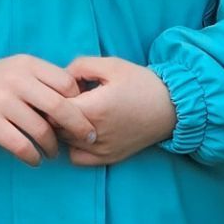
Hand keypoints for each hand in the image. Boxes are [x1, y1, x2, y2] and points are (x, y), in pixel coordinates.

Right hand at [0, 55, 95, 165]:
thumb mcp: (19, 68)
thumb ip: (45, 80)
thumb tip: (80, 101)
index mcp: (27, 64)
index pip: (66, 83)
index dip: (80, 101)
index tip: (85, 115)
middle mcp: (16, 80)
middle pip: (59, 107)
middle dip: (79, 126)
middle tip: (89, 138)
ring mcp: (1, 101)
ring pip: (41, 130)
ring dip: (53, 146)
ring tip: (54, 152)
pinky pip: (20, 145)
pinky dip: (33, 156)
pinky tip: (35, 159)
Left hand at [61, 55, 176, 165]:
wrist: (171, 107)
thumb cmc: (141, 83)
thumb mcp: (111, 65)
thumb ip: (80, 66)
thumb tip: (60, 76)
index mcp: (94, 108)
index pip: (54, 108)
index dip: (52, 96)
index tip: (58, 88)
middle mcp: (95, 134)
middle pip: (56, 127)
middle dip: (55, 112)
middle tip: (65, 99)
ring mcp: (102, 150)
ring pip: (65, 142)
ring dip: (63, 128)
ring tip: (75, 113)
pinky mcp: (109, 158)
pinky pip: (77, 158)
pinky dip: (73, 146)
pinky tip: (81, 131)